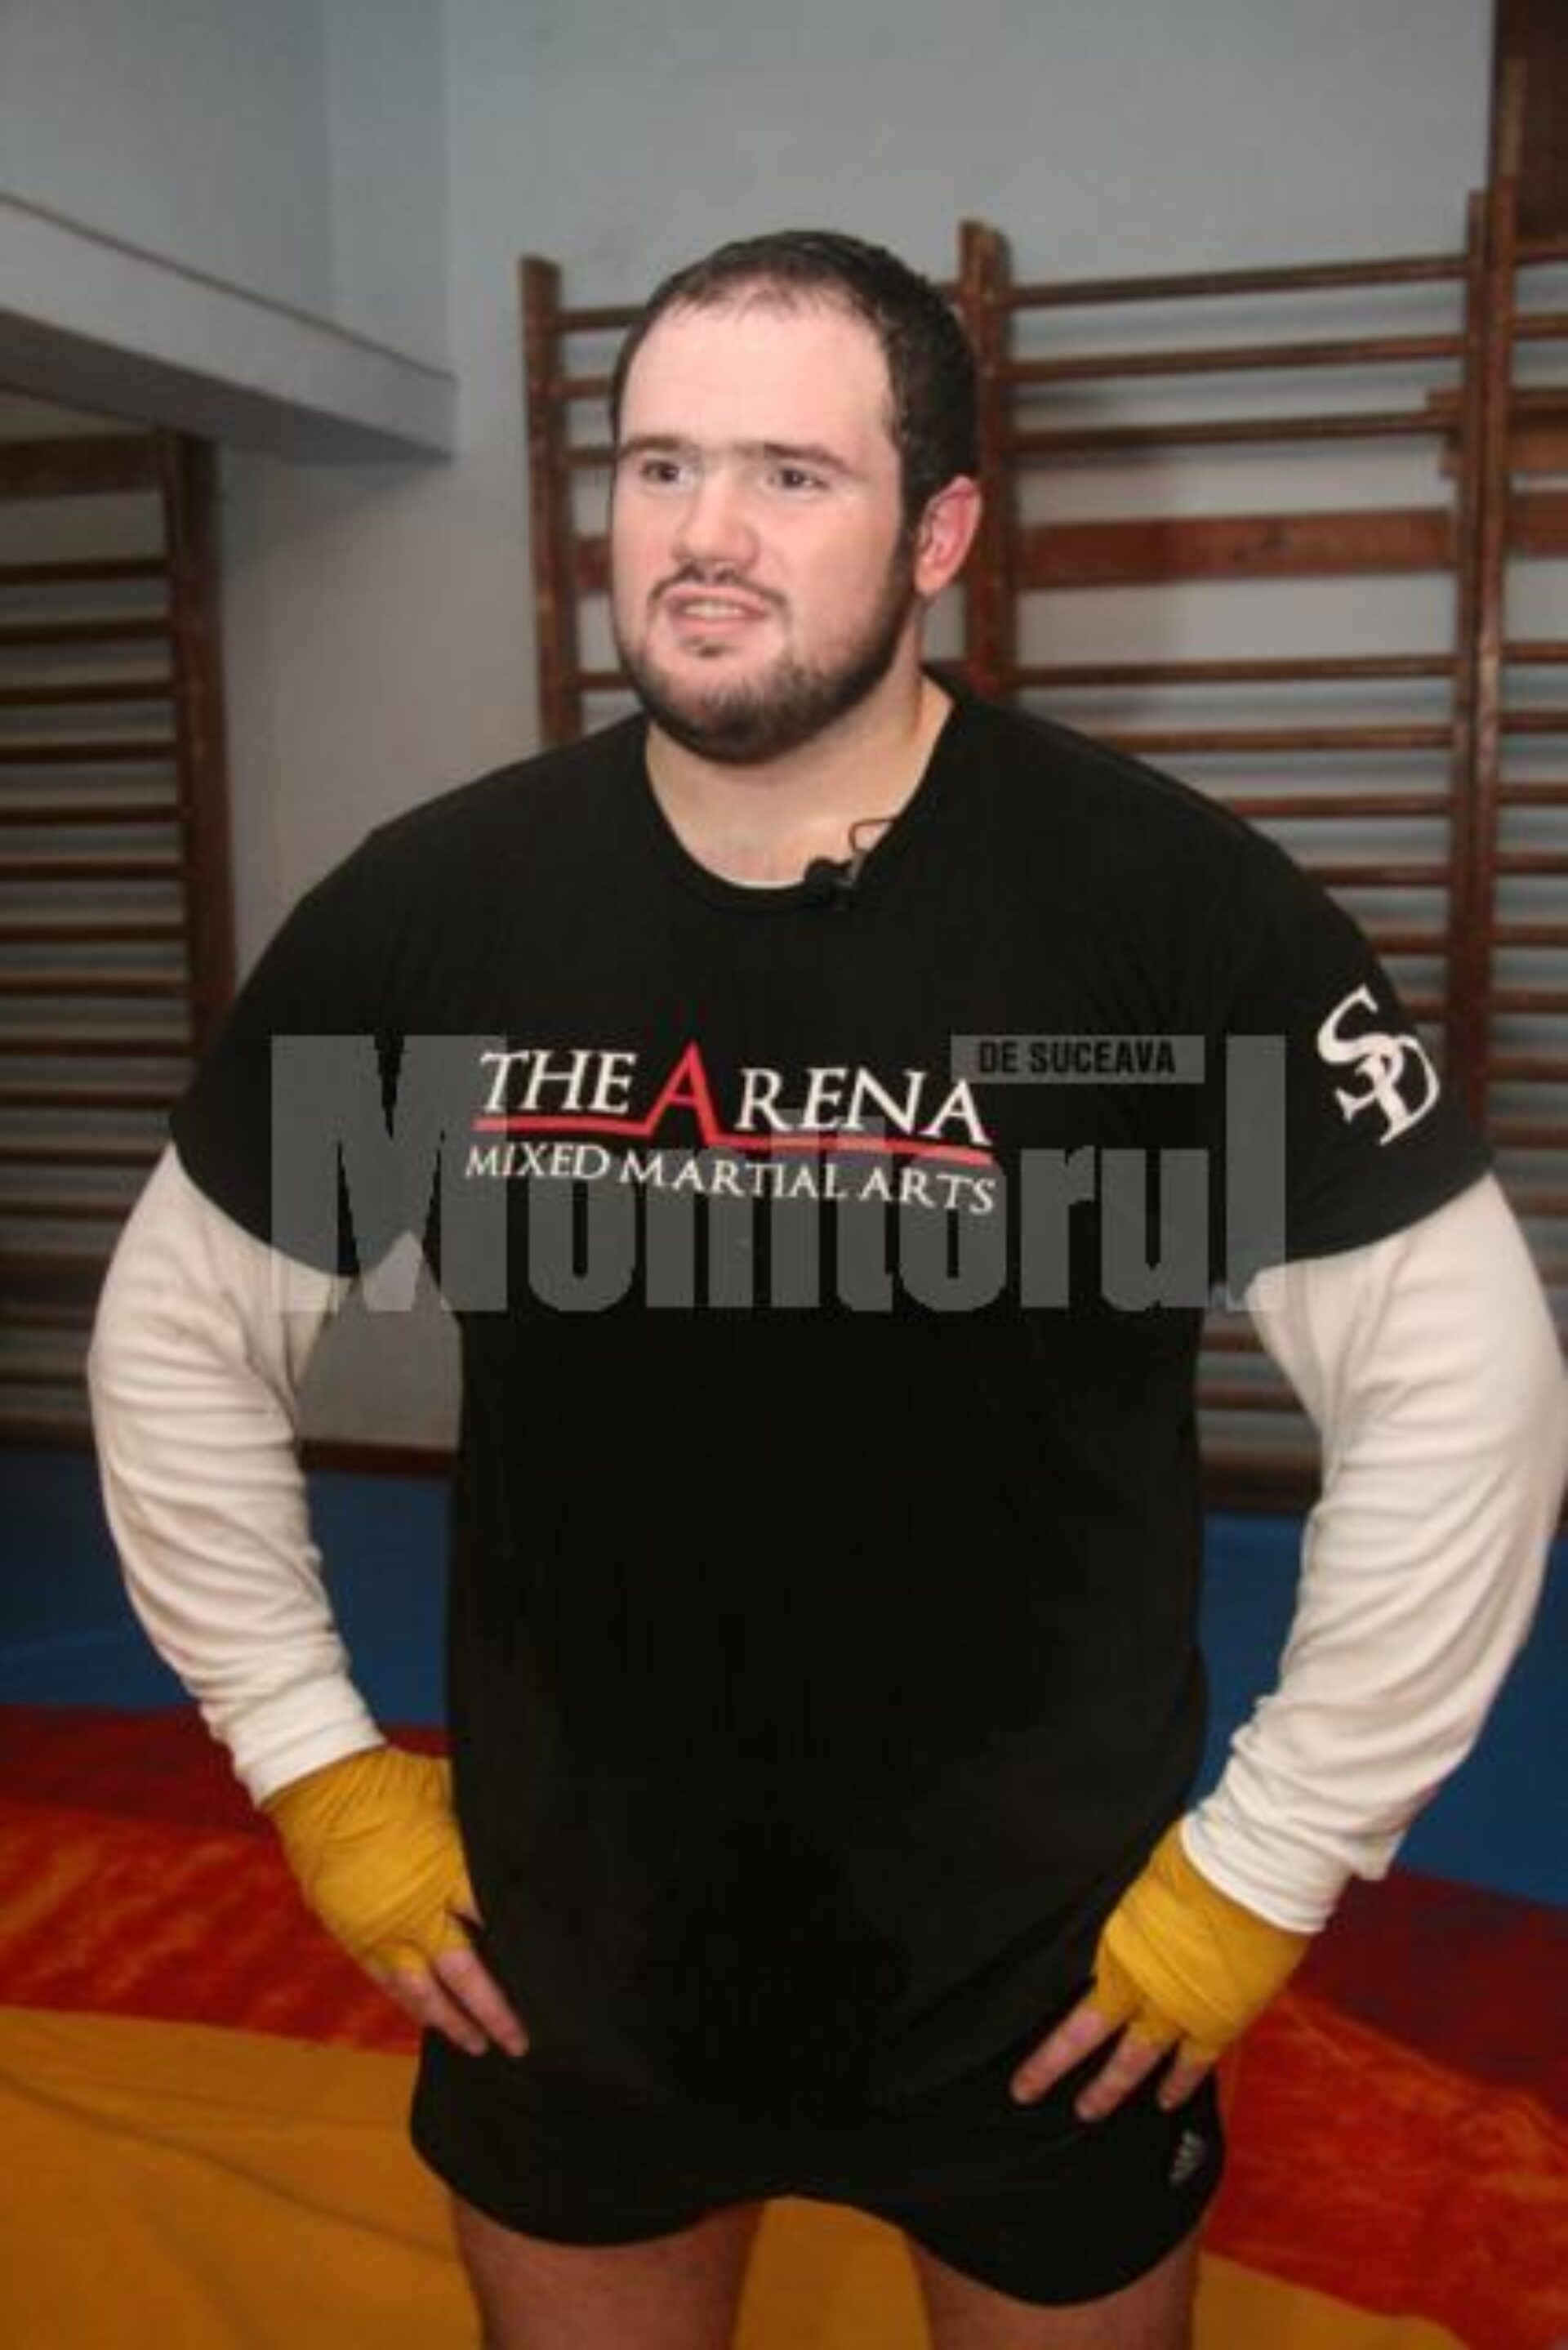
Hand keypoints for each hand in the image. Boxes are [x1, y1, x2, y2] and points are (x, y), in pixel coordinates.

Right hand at [262, 1743, 528, 2060]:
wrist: (321, 1789)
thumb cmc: (391, 1783)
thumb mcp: (448, 1792)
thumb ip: (481, 1824)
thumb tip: (518, 1836)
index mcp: (449, 1870)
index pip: (495, 1920)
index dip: (522, 1946)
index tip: (548, 1972)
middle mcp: (419, 1911)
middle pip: (465, 1975)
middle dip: (494, 2012)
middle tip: (520, 2042)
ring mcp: (385, 1931)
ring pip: (424, 1993)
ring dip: (453, 2023)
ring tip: (478, 2046)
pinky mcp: (357, 1938)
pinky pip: (390, 1983)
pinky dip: (413, 2005)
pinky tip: (432, 2020)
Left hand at [1009, 1820, 1310, 2122]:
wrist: (1255, 1874)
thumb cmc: (1196, 1864)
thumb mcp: (1140, 1894)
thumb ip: (1126, 1933)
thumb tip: (1108, 1951)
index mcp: (1121, 1957)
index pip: (1079, 2020)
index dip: (1052, 2055)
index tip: (1024, 2082)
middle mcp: (1146, 1993)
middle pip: (1095, 2041)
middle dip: (1059, 2070)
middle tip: (1029, 2095)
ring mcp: (1185, 2012)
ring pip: (1141, 2060)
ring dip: (1113, 2087)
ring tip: (1089, 2112)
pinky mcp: (1225, 2019)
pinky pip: (1197, 2061)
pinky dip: (1181, 2082)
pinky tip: (1167, 2101)